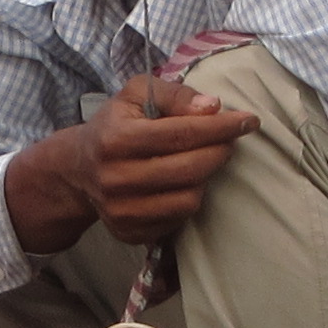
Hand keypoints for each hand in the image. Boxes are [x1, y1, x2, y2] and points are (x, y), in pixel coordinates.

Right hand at [1, 71, 259, 254]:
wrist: (78, 169)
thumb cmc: (115, 125)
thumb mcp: (136, 95)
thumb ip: (175, 94)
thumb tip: (212, 107)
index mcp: (116, 139)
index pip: (182, 133)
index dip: (221, 127)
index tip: (249, 120)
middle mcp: (116, 179)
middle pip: (190, 169)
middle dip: (220, 152)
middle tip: (228, 141)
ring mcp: (121, 211)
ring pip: (189, 199)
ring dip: (204, 178)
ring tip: (199, 162)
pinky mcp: (129, 233)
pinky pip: (178, 220)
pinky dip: (187, 199)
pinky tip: (181, 184)